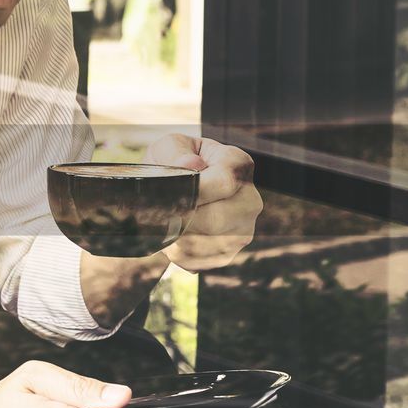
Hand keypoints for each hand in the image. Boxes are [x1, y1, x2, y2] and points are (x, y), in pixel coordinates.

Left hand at [146, 134, 262, 271]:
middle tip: (157, 212)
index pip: (223, 184)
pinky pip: (197, 261)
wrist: (177, 187)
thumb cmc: (173, 162)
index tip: (169, 195)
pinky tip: (171, 237)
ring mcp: (243, 230)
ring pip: (203, 244)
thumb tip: (192, 164)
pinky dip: (175, 253)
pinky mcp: (228, 254)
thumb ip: (176, 151)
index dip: (193, 192)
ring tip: (164, 222)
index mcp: (239, 165)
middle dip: (180, 218)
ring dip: (175, 237)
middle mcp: (250, 200)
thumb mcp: (170, 146)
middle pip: (215, 220)